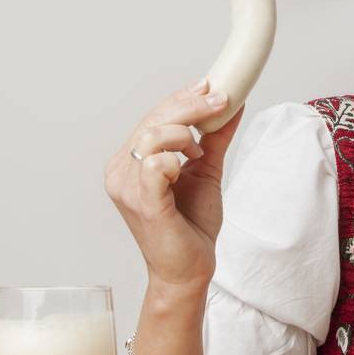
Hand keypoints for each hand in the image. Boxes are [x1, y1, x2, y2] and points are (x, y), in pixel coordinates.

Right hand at [104, 78, 245, 292]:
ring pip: (152, 136)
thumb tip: (233, 105)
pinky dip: (176, 157)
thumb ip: (215, 138)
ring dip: (184, 133)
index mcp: (129, 162)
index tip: (210, 85)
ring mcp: (127, 188)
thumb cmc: (190, 225)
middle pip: (153, 121)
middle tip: (220, 100)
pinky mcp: (144, 203)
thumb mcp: (206, 170)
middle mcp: (120, 172)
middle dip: (190, 105)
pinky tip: (187, 165)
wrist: (190, 269)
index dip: (181, 99)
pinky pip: (156, 164)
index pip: (152, 118)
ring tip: (199, 151)